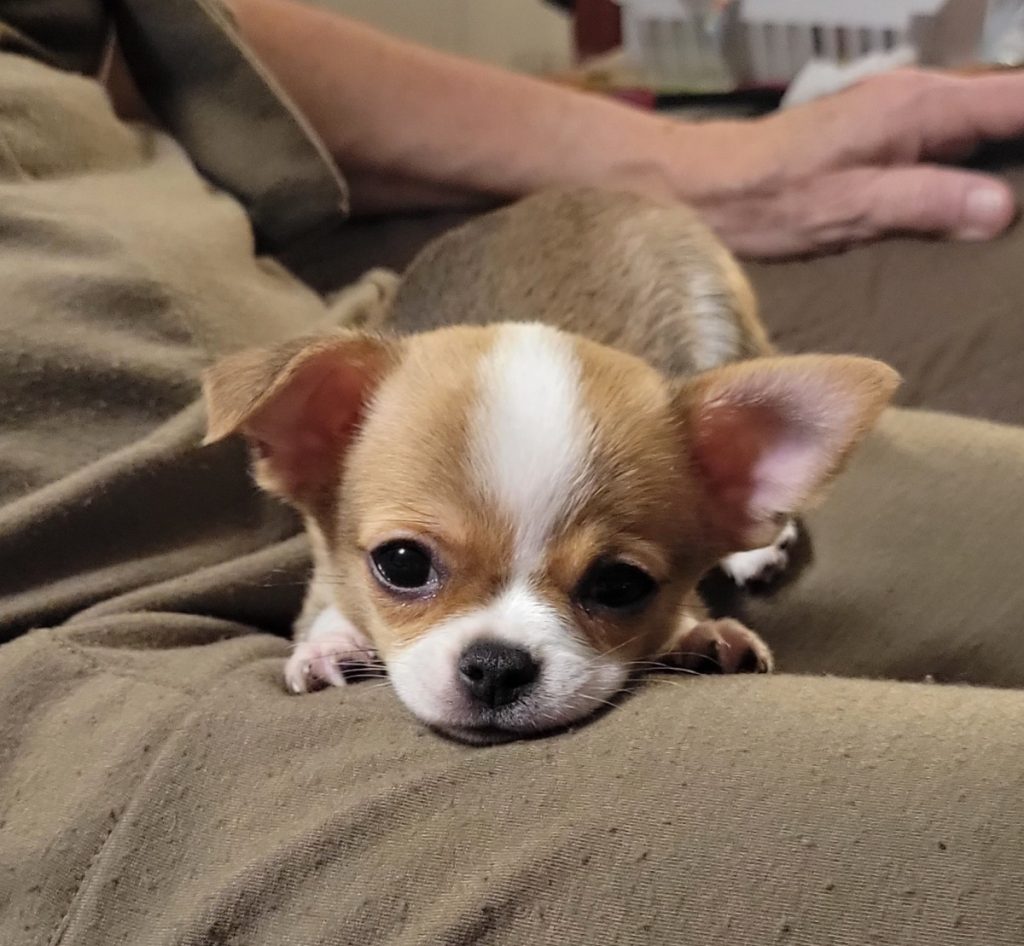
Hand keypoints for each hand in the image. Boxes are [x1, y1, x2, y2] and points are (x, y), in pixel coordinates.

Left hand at [683, 69, 1022, 257]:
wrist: (701, 187)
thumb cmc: (765, 199)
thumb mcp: (847, 208)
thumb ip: (924, 203)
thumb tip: (1002, 209)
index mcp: (918, 107)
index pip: (1019, 99)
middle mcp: (915, 99)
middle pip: (1007, 107)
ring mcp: (896, 116)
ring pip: (979, 124)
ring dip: (1010, 152)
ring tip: (1021, 197)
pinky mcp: (877, 139)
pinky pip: (947, 143)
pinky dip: (975, 162)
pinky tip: (984, 195)